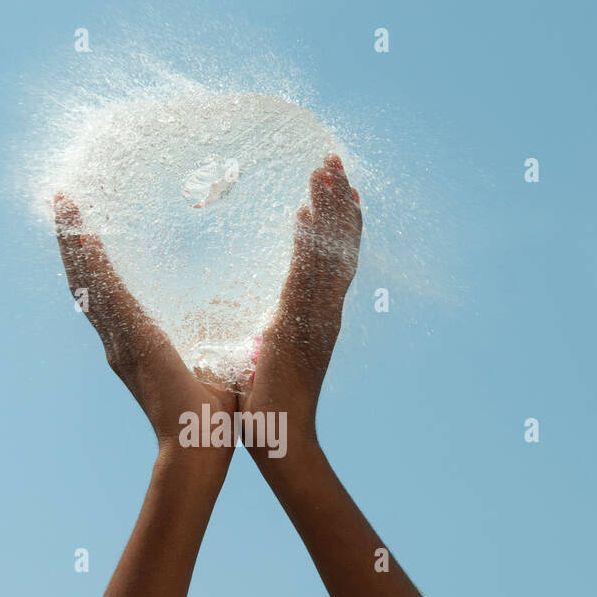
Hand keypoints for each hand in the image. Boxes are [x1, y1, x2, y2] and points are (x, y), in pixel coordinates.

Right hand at [53, 194, 236, 455]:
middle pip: (86, 281)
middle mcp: (117, 341)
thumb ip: (210, 335)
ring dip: (74, 241)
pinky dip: (93, 264)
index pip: (106, 292)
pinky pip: (108, 294)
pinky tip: (82, 235)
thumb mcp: (211, 360)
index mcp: (134, 346)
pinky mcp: (133, 341)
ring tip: (62, 204)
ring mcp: (120, 342)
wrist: (199, 448)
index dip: (91, 261)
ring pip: (89, 282)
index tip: (83, 229)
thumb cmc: (209, 417)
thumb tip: (229, 313)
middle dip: (71, 240)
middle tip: (61, 202)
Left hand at [237, 153, 360, 451]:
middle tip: (334, 160)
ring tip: (327, 169)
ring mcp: (315, 316)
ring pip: (328, 251)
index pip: (333, 261)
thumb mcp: (266, 354)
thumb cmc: (267, 402)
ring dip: (329, 208)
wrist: (278, 435)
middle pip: (339, 246)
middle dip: (339, 202)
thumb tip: (257, 326)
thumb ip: (267, 333)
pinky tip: (304, 212)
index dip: (339, 224)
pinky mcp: (297, 324)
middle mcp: (325, 311)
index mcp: (316, 317)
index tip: (338, 189)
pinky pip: (306, 274)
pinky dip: (309, 241)